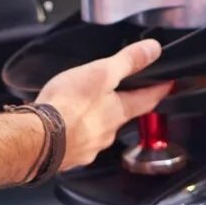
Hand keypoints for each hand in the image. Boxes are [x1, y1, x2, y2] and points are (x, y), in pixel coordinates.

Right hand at [35, 39, 175, 170]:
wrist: (37, 139)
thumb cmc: (67, 106)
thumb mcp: (101, 73)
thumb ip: (128, 61)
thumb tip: (153, 50)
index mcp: (119, 112)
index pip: (148, 99)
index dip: (159, 89)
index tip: (168, 84)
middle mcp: (107, 133)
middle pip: (122, 116)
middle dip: (122, 105)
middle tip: (120, 93)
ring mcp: (88, 146)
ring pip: (98, 130)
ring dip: (95, 119)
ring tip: (85, 108)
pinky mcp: (68, 154)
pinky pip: (76, 141)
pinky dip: (73, 132)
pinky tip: (64, 126)